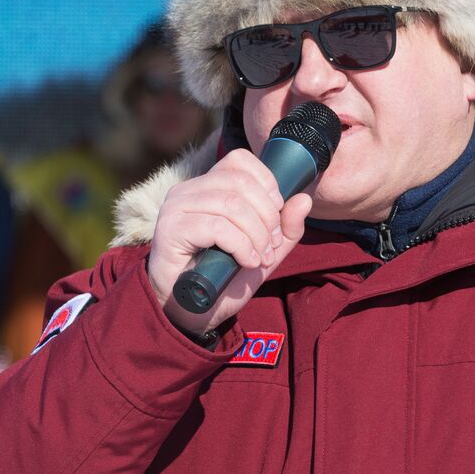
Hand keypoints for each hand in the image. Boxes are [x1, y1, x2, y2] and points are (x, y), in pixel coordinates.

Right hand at [146, 149, 313, 334]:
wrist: (191, 312)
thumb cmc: (223, 278)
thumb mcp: (264, 251)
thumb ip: (286, 227)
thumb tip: (304, 199)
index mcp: (207, 187)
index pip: (240, 160)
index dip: (267, 183)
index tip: (276, 214)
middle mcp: (188, 191)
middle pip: (240, 182)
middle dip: (266, 215)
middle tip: (270, 244)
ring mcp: (176, 208)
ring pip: (231, 205)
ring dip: (256, 234)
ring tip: (260, 258)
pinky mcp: (170, 230)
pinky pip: (217, 227)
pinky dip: (241, 245)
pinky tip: (246, 262)